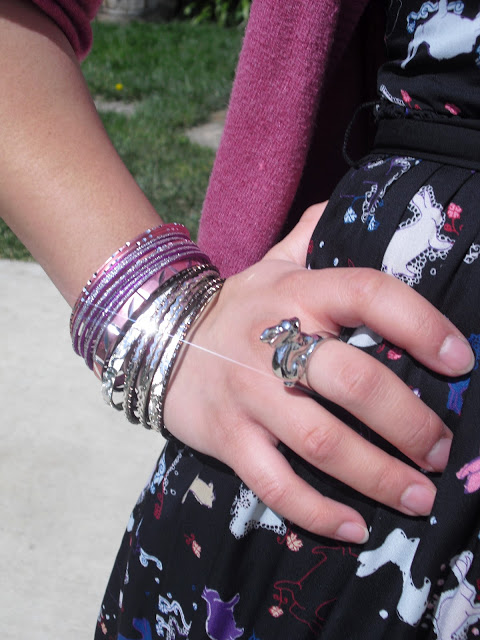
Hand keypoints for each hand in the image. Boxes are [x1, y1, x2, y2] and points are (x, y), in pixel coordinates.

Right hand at [165, 202, 474, 542]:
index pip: (368, 294)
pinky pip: (274, 484)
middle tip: (443, 451)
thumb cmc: (236, 306)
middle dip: (409, 422)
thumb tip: (354, 202)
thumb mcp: (272, 263)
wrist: (159, 338)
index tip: (461, 360)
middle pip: (352, 381)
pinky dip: (317, 512)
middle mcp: (273, 341)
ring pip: (319, 442)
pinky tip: (356, 528)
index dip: (420, 323)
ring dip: (377, 476)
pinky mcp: (225, 437)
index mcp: (296, 293)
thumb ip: (312, 235)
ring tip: (419, 497)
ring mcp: (247, 394)